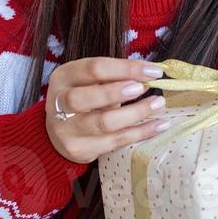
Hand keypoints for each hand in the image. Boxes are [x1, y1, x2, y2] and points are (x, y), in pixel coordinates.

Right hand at [45, 58, 169, 163]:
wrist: (60, 130)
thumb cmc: (84, 96)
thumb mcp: (90, 80)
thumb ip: (114, 76)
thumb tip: (150, 73)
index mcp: (64, 77)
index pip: (93, 69)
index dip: (125, 68)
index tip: (152, 70)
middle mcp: (58, 103)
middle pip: (85, 98)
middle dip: (116, 92)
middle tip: (143, 88)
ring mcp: (66, 129)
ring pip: (103, 123)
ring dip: (135, 113)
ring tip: (158, 104)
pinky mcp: (79, 149)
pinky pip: (115, 141)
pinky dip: (141, 133)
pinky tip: (159, 125)